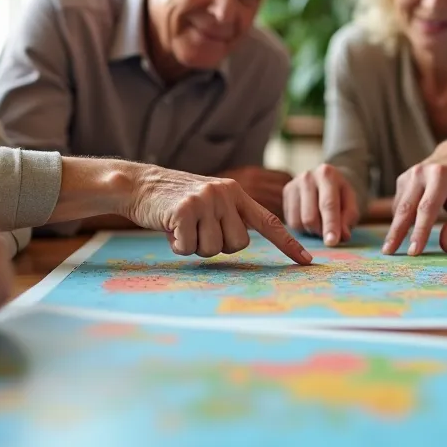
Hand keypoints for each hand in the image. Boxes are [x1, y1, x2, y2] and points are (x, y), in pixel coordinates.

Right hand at [123, 163, 312, 264]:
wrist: (139, 184)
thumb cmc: (176, 201)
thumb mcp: (209, 202)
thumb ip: (229, 217)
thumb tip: (241, 243)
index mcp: (235, 193)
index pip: (269, 221)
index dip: (288, 244)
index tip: (307, 262)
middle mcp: (225, 194)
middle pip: (237, 245)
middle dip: (217, 246)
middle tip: (197, 231)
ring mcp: (205, 200)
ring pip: (213, 250)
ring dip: (195, 246)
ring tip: (182, 227)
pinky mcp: (185, 210)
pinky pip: (190, 249)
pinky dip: (178, 246)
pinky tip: (170, 229)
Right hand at [284, 164, 359, 245]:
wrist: (328, 180)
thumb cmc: (342, 195)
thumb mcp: (352, 204)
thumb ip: (348, 219)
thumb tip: (342, 236)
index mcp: (327, 174)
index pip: (328, 205)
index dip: (330, 226)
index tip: (331, 242)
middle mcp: (307, 177)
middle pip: (310, 217)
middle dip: (321, 232)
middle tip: (330, 233)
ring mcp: (293, 185)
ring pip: (298, 223)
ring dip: (311, 231)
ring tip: (321, 223)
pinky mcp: (286, 193)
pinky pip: (290, 222)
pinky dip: (302, 228)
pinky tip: (310, 219)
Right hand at [383, 131, 446, 255]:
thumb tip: (446, 248)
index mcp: (440, 177)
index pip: (427, 209)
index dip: (419, 231)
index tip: (413, 251)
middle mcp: (421, 173)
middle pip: (406, 208)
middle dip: (396, 232)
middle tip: (389, 252)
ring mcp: (408, 175)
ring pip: (399, 207)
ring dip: (396, 228)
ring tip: (392, 247)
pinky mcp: (402, 179)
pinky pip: (399, 203)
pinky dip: (400, 218)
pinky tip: (404, 227)